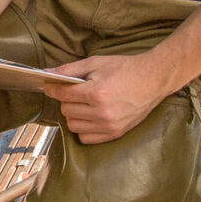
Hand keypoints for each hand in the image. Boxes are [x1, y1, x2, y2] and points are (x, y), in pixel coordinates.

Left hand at [50, 52, 173, 144]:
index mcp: (96, 93)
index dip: (52, 89)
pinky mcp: (115, 133)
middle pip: (66, 111)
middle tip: (74, 92)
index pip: (63, 95)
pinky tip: (89, 116)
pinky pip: (86, 137)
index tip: (50, 86)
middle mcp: (102, 112)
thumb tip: (47, 74)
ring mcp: (109, 125)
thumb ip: (70, 70)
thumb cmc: (125, 69)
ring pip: (73, 126)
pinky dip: (83, 128)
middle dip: (66, 100)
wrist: (153, 80)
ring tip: (83, 104)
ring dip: (73, 115)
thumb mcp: (96, 63)